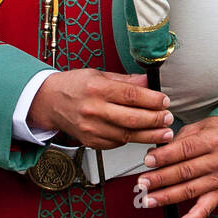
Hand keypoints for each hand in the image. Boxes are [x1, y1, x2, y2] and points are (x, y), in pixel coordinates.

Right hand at [27, 70, 172, 149]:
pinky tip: (143, 136)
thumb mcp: (99, 74)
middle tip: (168, 118)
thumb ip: (125, 80)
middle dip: (155, 120)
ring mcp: (91, 128)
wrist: (49, 102)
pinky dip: (132, 140)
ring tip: (164, 133)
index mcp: (97, 88)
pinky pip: (117, 143)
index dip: (152, 100)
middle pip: (131, 118)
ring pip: (126, 135)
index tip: (165, 101)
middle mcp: (93, 109)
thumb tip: (148, 81)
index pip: (131, 95)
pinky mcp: (91, 141)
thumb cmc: (74, 85)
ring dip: (149, 135)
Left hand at [138, 116, 217, 217]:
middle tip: (143, 182)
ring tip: (149, 199)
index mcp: (214, 140)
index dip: (165, 156)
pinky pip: (206, 208)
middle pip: (186, 172)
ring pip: (190, 190)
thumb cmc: (217, 133)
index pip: (185, 149)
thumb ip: (177, 140)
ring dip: (167, 197)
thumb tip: (154, 154)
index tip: (148, 161)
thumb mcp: (199, 127)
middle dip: (161, 178)